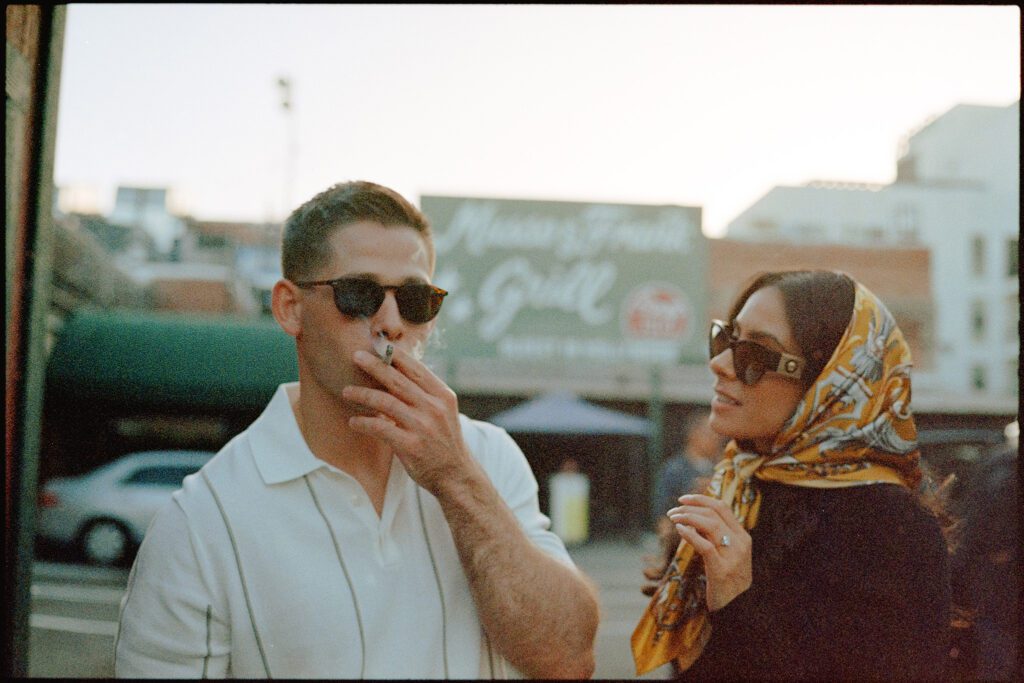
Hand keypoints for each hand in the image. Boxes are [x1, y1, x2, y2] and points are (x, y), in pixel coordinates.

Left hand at [342, 347, 470, 494]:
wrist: (456, 474)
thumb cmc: (444, 441)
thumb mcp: (442, 412)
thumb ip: (424, 394)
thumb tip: (398, 372)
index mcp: (442, 395)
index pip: (416, 369)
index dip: (395, 355)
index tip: (377, 345)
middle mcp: (434, 408)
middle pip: (398, 380)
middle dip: (375, 366)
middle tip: (356, 356)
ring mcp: (423, 427)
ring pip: (386, 402)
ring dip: (363, 394)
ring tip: (346, 391)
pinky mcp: (411, 446)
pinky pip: (381, 428)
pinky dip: (364, 423)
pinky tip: (353, 421)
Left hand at [666, 494, 751, 610]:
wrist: (741, 610)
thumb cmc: (730, 582)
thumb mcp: (730, 556)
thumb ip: (718, 538)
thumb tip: (693, 521)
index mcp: (743, 537)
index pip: (723, 507)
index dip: (701, 499)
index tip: (683, 499)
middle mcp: (740, 543)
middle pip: (714, 513)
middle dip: (690, 508)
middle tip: (672, 511)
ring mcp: (732, 557)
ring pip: (710, 525)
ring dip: (687, 518)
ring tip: (673, 518)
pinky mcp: (721, 571)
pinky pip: (705, 546)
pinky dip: (690, 534)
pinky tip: (679, 529)